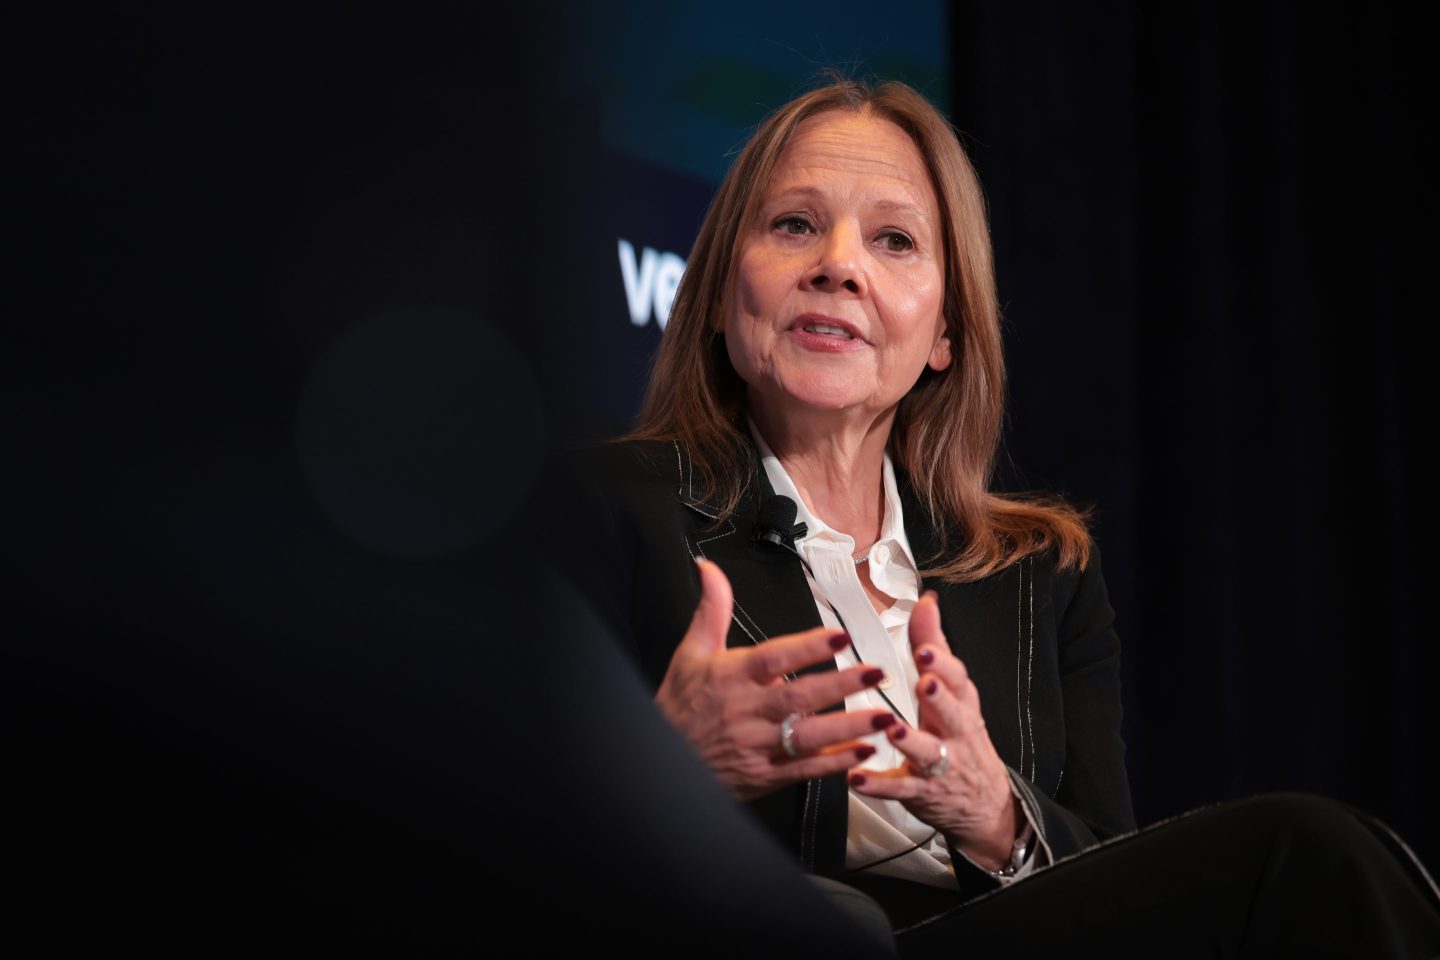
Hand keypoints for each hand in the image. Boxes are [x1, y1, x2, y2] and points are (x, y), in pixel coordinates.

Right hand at [655, 559, 895, 801]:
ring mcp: (757, 745)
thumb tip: (710, 570)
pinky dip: (835, 763)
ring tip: (883, 717)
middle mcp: (747, 711)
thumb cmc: (679, 706)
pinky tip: (862, 752)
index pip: (773, 658)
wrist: (662, 762)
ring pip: (808, 736)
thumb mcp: (691, 653)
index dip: (807, 647)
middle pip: (799, 697)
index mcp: (732, 677)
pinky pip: (804, 769)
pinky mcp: (765, 775)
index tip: (838, 636)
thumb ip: (712, 609)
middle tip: (875, 672)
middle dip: (841, 685)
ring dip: (848, 727)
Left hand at [847, 591, 1020, 870]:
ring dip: (911, 741)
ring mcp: (940, 764)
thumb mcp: (955, 691)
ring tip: (892, 729)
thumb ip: (936, 647)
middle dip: (938, 697)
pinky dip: (878, 785)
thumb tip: (926, 602)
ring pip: (928, 752)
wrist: (985, 803)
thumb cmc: (962, 736)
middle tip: (923, 681)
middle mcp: (954, 732)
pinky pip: (899, 789)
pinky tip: (857, 778)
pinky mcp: (921, 792)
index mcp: (961, 703)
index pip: (958, 679)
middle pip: (952, 713)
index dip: (943, 663)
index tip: (926, 648)